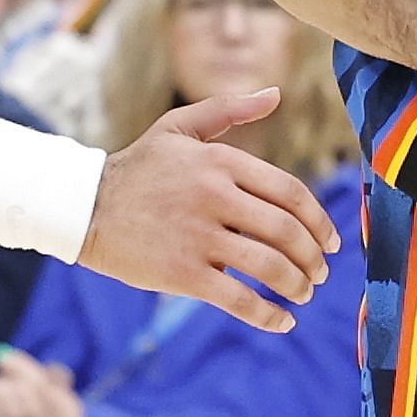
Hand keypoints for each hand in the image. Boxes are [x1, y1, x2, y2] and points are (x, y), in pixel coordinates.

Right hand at [84, 92, 338, 328]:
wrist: (85, 207)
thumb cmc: (138, 167)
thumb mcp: (180, 128)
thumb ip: (229, 109)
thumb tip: (275, 94)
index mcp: (220, 162)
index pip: (290, 193)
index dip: (319, 221)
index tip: (331, 242)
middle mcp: (214, 197)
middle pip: (286, 231)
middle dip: (313, 258)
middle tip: (320, 273)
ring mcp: (199, 236)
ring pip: (269, 266)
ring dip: (297, 285)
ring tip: (304, 293)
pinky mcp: (182, 273)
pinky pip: (239, 299)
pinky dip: (268, 315)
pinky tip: (283, 322)